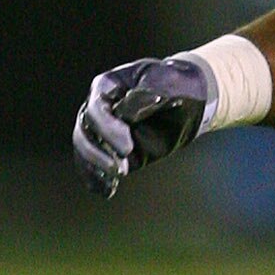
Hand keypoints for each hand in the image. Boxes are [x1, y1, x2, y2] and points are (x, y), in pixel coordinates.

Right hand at [73, 56, 213, 199]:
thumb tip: (130, 105)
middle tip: (121, 169)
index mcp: (108, 86)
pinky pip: (94, 165)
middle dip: (97, 154)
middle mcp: (99, 108)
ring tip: (114, 180)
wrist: (190, 99)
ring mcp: (103, 129)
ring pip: (85, 151)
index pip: (96, 109)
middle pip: (83, 132)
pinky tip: (108, 191)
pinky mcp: (113, 149)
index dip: (107, 130)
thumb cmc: (177, 84)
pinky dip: (97, 179)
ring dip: (96, 168)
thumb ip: (148, 93)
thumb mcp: (168, 83)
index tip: (128, 147)